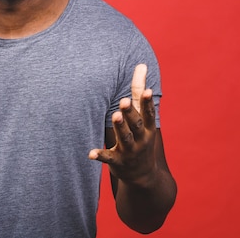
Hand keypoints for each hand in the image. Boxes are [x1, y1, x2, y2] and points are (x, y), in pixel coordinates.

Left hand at [89, 64, 157, 186]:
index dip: (148, 102)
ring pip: (124, 138)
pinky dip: (100, 155)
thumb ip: (140, 92)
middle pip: (135, 124)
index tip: (148, 91)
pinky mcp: (117, 162)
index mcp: (148, 127)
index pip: (148, 113)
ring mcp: (130, 151)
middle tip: (124, 102)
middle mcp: (141, 139)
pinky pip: (108, 158)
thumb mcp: (144, 117)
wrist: (144, 175)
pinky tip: (91, 153)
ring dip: (120, 127)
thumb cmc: (141, 137)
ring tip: (114, 116)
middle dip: (130, 113)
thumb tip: (142, 64)